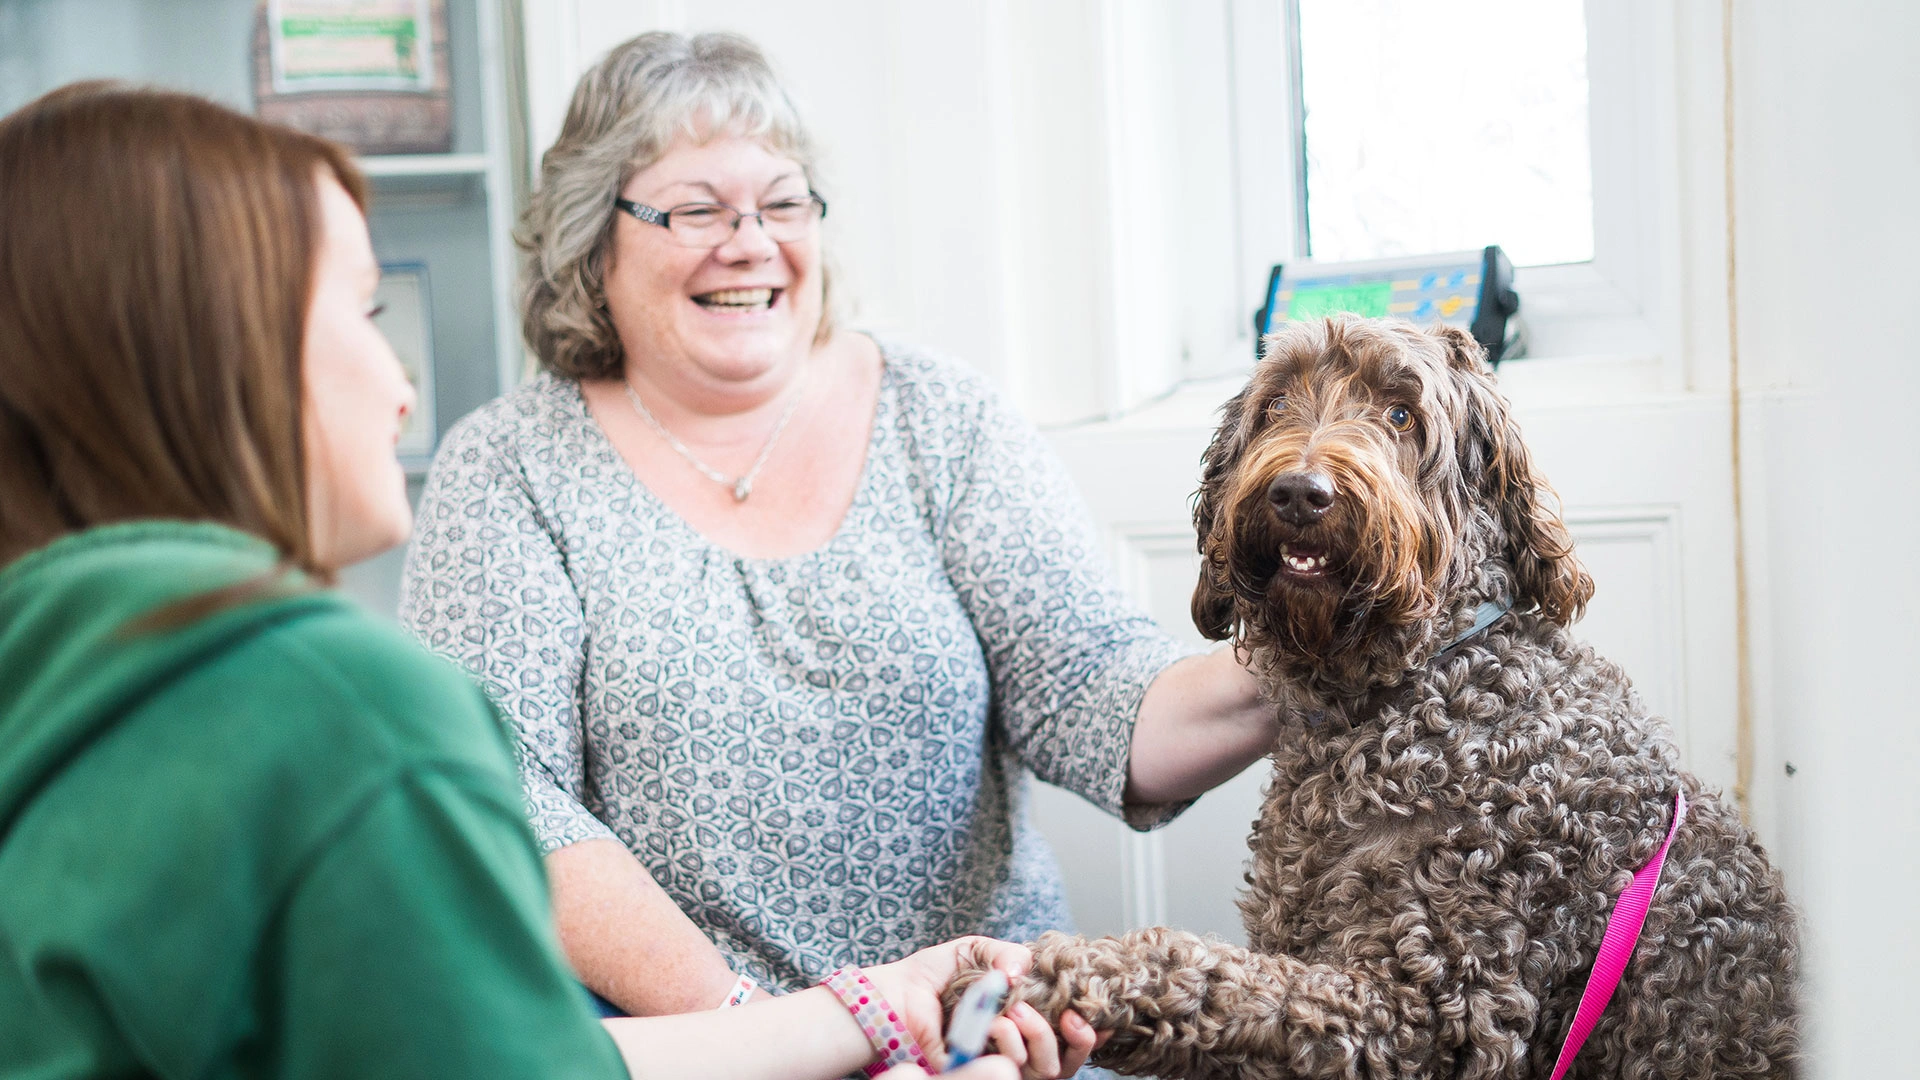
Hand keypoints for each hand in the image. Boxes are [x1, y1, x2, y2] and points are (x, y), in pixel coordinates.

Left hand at [866, 937, 1100, 1079]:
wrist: (899, 992)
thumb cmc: (935, 975)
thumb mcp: (978, 952)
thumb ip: (1008, 953)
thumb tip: (1025, 970)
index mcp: (1022, 1023)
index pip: (1070, 1042)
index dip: (1087, 1035)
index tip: (1088, 1015)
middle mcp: (1015, 1049)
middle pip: (1065, 1064)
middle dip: (1072, 1040)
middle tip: (1059, 1014)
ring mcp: (997, 1065)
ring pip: (1044, 1070)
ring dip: (1038, 1037)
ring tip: (1012, 1011)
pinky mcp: (976, 1074)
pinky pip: (1009, 1071)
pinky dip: (1009, 1044)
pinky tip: (996, 1023)